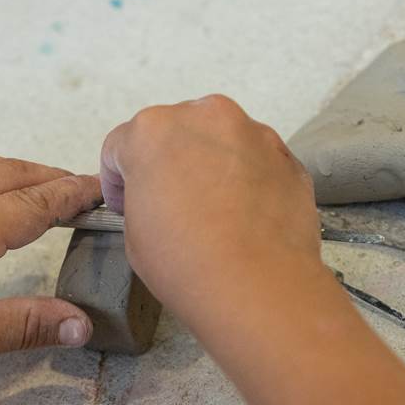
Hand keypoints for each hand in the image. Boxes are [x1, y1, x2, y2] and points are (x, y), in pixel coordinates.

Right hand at [99, 95, 332, 336]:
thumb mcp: (134, 233)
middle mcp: (204, 117)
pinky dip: (246, 178)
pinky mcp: (285, 154)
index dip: (119, 180)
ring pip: (219, 141)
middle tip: (172, 207)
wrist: (258, 288)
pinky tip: (243, 216)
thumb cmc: (189, 264)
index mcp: (153, 131)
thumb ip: (140, 195)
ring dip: (210, 166)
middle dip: (169, 163)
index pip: (121, 145)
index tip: (127, 202)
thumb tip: (157, 197)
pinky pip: (255, 159)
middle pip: (175, 132)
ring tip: (214, 212)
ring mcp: (252, 131)